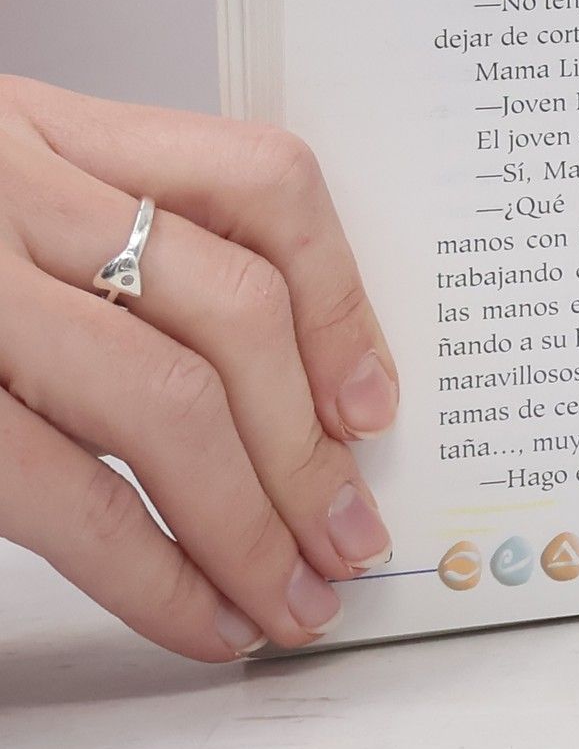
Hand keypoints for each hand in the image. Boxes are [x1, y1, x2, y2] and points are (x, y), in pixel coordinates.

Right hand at [0, 76, 397, 659]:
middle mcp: (12, 195)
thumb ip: (103, 238)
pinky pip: (58, 491)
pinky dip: (150, 571)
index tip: (372, 396)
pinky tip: (197, 617)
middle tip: (352, 532)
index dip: (341, 296)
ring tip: (295, 595)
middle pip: (234, 311)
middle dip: (310, 446)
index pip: (260, 181)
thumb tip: (277, 379)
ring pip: (165, 400)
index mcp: (48, 132)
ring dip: (253, 521)